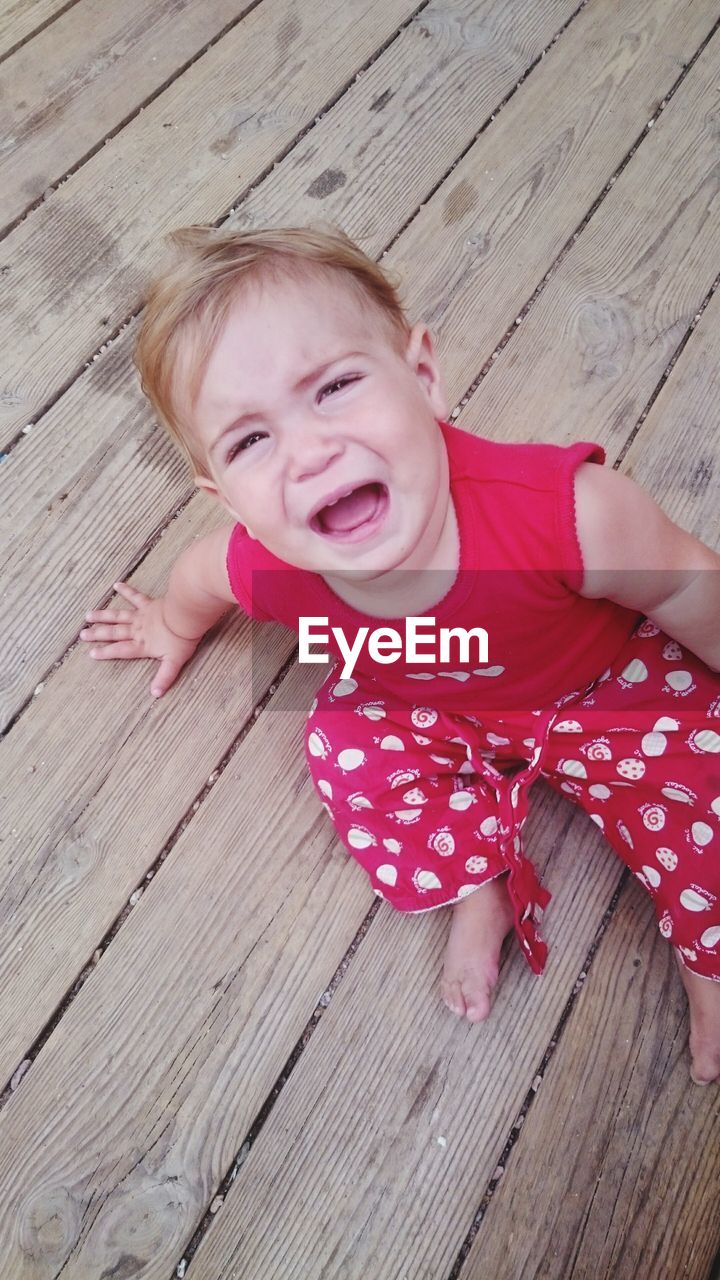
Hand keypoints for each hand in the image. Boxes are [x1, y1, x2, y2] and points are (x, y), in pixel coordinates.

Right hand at [80, 581, 201, 696]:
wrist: (186, 617)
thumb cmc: (182, 640)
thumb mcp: (174, 663)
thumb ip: (164, 678)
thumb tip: (156, 695)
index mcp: (142, 645)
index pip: (121, 650)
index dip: (106, 653)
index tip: (92, 653)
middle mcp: (137, 630)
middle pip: (114, 633)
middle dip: (97, 634)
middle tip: (82, 634)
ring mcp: (141, 616)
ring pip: (118, 617)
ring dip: (103, 616)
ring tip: (88, 615)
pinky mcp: (148, 604)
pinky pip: (135, 597)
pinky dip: (126, 590)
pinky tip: (116, 586)